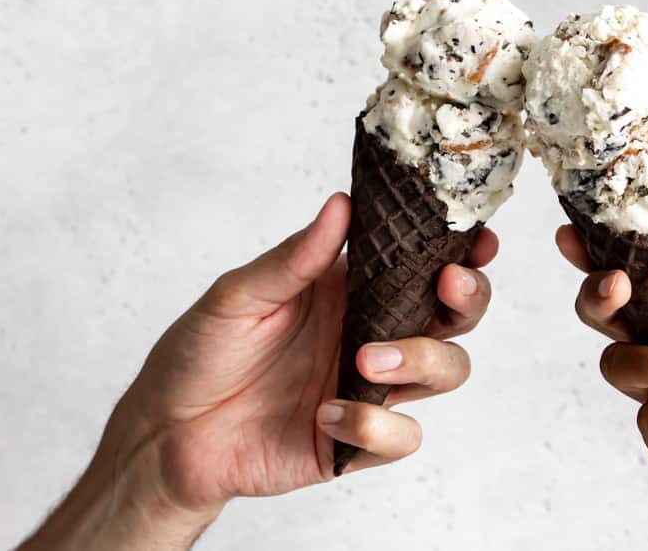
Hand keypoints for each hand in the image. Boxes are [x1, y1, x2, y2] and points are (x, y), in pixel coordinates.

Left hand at [21, 193, 497, 549]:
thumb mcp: (237, 295)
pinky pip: (402, 436)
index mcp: (352, 289)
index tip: (480, 242)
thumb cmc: (199, 354)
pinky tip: (325, 416)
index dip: (463, 254)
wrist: (167, 433)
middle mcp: (373, 333)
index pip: (424, 264)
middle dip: (468, 300)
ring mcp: (371, 388)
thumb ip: (294, 258)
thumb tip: (340, 206)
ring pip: (446, 371)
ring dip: (422, 360)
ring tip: (366, 361)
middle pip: (455, 317)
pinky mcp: (359, 441)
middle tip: (447, 288)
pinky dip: (373, 425)